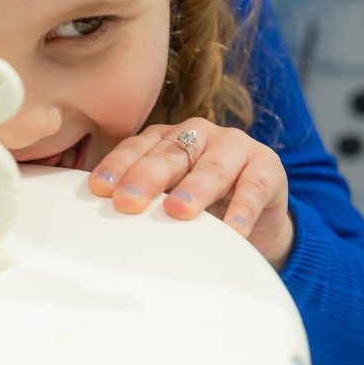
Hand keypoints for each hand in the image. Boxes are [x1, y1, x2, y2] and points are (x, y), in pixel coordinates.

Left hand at [87, 119, 294, 268]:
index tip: (99, 188)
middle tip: (128, 201)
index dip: (118, 166)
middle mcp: (200, 134)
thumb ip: (142, 199)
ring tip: (178, 211)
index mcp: (169, 138)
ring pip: (213, 167)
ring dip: (195, 189)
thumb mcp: (168, 198)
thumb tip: (95, 215)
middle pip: (171, 153)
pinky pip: (254, 187)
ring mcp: (236, 146)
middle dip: (147, 177)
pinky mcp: (268, 167)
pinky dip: (243, 209)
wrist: (255, 218)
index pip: (139, 147)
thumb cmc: (201, 207)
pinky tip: (233, 230)